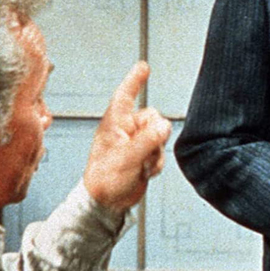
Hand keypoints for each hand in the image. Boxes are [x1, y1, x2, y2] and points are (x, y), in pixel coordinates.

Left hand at [83, 62, 171, 211]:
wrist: (106, 203)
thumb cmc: (104, 180)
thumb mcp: (126, 158)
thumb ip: (147, 140)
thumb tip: (165, 125)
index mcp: (114, 124)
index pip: (125, 95)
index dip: (134, 80)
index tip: (143, 66)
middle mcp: (125, 130)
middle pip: (153, 118)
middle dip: (154, 136)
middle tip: (145, 151)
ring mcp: (134, 143)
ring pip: (159, 136)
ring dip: (155, 152)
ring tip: (141, 166)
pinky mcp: (142, 156)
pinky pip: (159, 151)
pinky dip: (156, 162)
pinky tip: (144, 172)